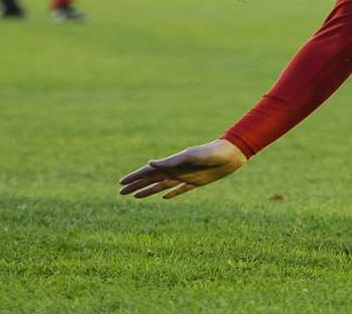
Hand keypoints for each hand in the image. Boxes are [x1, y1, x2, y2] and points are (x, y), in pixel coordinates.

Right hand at [118, 138, 247, 199]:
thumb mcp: (190, 156)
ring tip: (136, 196)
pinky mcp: (196, 182)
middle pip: (151, 180)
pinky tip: (164, 198)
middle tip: (121, 193)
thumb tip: (149, 163)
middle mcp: (176, 170)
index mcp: (172, 164)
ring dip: (148, 191)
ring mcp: (185, 176)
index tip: (120, 183)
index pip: (148, 172)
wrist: (231, 154)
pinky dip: (171, 194)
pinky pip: (179, 190)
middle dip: (136, 186)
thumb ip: (171, 161)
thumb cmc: (210, 153)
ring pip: (161, 186)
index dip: (134, 177)